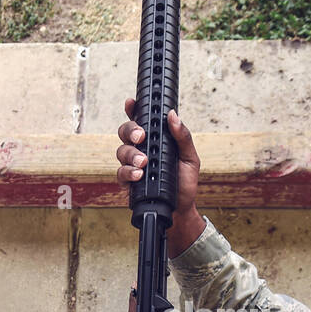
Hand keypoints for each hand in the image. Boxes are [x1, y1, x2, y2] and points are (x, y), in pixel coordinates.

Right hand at [115, 100, 204, 255]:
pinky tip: (138, 175)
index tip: (131, 102)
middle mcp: (141, 149)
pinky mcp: (128, 182)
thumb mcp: (190, 157)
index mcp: (155, 139)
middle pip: (126, 132)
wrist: (181, 209)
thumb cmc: (185, 181)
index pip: (141, 119)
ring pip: (121, 151)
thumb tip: (173, 116)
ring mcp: (132, 165)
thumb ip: (183, 137)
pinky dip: (127, 173)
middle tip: (141, 137)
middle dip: (131, 131)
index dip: (133, 109)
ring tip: (143, 162)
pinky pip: (120, 173)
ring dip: (131, 155)